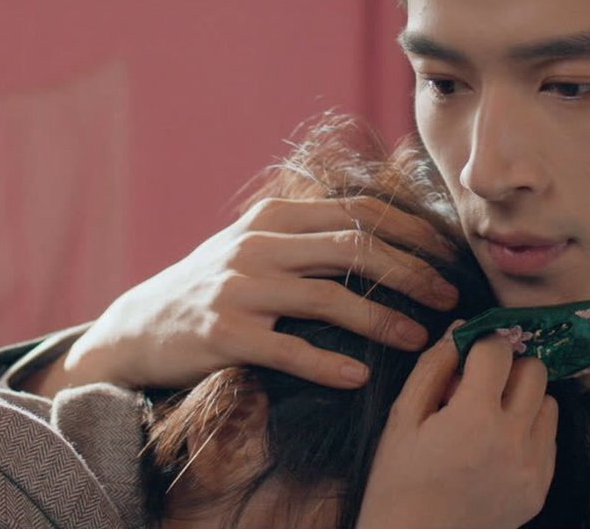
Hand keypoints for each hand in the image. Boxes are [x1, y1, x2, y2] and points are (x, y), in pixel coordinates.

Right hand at [25, 196, 459, 395]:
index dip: (413, 232)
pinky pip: (286, 350)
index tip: (450, 257)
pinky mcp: (223, 333)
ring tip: (420, 339)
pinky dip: (326, 364)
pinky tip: (359, 377)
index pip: (360, 211)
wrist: (139, 326)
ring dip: (382, 319)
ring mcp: (239, 287)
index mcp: (276, 216)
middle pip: (355, 246)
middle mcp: (259, 244)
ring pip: (327, 297)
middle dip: (413, 271)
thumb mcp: (257, 244)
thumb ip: (310, 234)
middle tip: (449, 297)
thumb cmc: (213, 286)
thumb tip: (388, 233)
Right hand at [357, 325, 558, 528]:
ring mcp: (532, 466)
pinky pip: (549, 439)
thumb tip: (459, 329)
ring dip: (523, 399)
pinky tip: (497, 445)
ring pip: (548, 403)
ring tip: (490, 417)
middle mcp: (513, 439)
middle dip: (508, 367)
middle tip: (480, 384)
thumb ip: (433, 368)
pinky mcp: (540, 488)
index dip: (481, 344)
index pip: (499, 350)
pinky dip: (529, 431)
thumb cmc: (399, 483)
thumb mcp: (403, 419)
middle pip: (534, 370)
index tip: (468, 355)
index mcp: (475, 418)